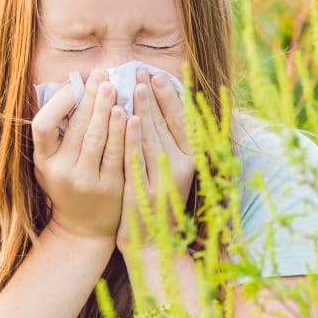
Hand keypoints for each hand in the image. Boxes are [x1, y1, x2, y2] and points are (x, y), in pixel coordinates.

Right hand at [32, 68, 126, 243]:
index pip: (42, 126)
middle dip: (89, 97)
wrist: (83, 229)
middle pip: (76, 127)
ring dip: (106, 109)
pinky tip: (129, 113)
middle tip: (101, 74)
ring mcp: (85, 181)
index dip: (58, 103)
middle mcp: (61, 172)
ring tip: (113, 86)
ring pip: (97, 138)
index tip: (74, 85)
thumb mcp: (51, 164)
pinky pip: (117, 153)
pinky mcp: (110, 187)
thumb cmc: (68, 186)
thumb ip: (57, 133)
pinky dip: (123, 131)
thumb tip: (72, 88)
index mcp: (43, 162)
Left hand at [116, 70, 195, 253]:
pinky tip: (125, 118)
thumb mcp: (170, 172)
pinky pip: (136, 159)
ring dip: (142, 110)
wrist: (153, 245)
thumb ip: (167, 143)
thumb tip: (157, 107)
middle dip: (153, 97)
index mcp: (191, 161)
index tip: (157, 75)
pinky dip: (132, 137)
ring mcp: (163, 182)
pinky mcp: (144, 194)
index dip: (170, 97)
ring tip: (132, 86)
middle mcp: (181, 169)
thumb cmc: (159, 203)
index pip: (182, 122)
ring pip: (152, 138)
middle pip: (166, 126)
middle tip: (141, 71)